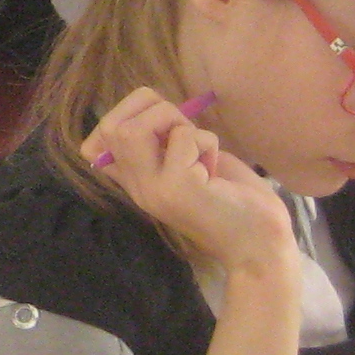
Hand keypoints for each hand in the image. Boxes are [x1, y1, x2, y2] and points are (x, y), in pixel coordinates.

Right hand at [82, 86, 296, 282]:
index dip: (124, 116)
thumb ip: (163, 146)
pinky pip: (184, 137)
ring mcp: (154, 188)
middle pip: (110, 126)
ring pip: (134, 129)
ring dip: (175, 122)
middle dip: (151, 109)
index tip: (162, 127)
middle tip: (182, 131)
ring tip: (198, 148)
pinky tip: (216, 170)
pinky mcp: (178, 187)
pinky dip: (207, 142)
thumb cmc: (232, 202)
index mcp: (136, 183)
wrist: (260, 245)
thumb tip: (150, 108)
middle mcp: (138, 188)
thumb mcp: (187, 167)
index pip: (93, 144)